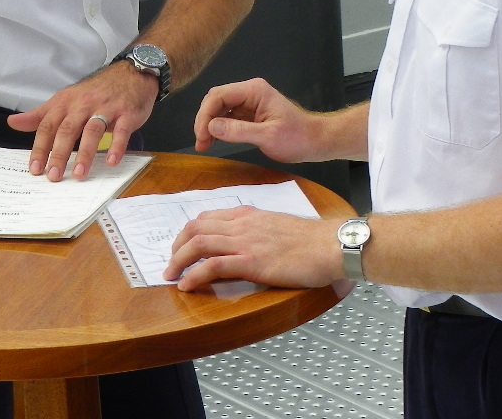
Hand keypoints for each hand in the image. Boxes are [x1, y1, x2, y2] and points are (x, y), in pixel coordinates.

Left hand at [7, 61, 157, 180]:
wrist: (130, 74)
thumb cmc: (95, 92)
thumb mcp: (65, 100)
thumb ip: (40, 115)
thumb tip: (13, 123)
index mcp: (66, 103)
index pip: (48, 126)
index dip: (40, 148)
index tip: (35, 169)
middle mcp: (84, 104)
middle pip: (67, 130)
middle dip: (59, 154)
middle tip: (53, 176)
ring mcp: (106, 108)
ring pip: (92, 131)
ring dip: (86, 153)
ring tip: (79, 173)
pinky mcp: (126, 113)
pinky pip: (121, 131)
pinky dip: (116, 146)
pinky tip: (111, 162)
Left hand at [164, 206, 352, 291]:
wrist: (330, 245)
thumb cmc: (312, 240)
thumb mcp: (278, 227)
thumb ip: (258, 231)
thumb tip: (246, 244)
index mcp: (248, 215)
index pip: (207, 218)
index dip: (188, 232)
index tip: (182, 246)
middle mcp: (242, 225)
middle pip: (195, 228)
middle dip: (176, 246)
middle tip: (171, 263)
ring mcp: (245, 242)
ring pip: (198, 244)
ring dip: (178, 261)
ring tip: (171, 276)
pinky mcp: (251, 261)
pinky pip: (212, 265)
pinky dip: (194, 275)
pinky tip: (187, 285)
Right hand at [192, 78, 325, 161]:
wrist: (315, 142)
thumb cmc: (298, 137)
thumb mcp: (268, 136)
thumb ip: (239, 131)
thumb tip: (212, 127)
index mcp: (254, 91)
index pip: (219, 96)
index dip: (206, 115)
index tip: (202, 136)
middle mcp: (249, 93)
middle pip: (216, 100)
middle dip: (205, 120)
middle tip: (201, 142)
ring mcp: (248, 103)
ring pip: (219, 109)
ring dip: (209, 126)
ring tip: (204, 144)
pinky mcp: (248, 115)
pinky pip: (226, 118)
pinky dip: (217, 129)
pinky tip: (214, 141)